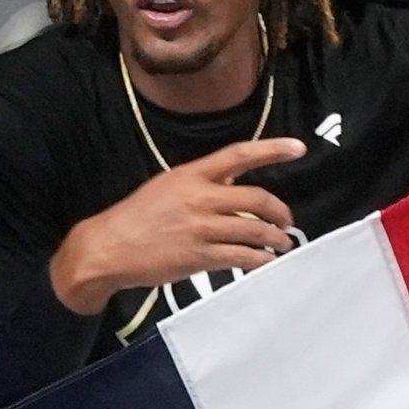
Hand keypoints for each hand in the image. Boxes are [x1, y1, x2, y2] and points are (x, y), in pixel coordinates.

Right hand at [48, 136, 305, 313]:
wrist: (109, 247)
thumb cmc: (137, 216)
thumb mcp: (166, 187)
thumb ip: (201, 184)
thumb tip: (235, 184)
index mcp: (189, 175)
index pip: (237, 155)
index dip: (271, 150)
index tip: (299, 147)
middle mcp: (198, 198)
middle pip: (256, 198)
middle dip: (280, 212)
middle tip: (287, 222)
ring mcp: (200, 228)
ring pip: (254, 230)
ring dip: (275, 238)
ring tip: (281, 243)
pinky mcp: (200, 256)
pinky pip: (242, 257)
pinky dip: (260, 260)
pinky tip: (264, 261)